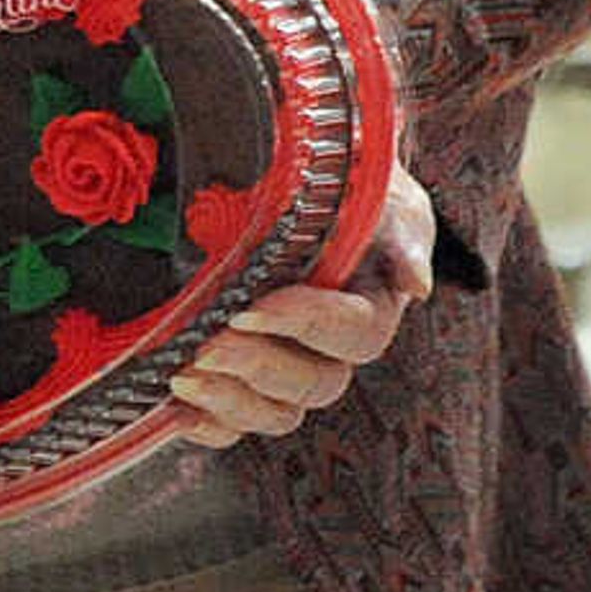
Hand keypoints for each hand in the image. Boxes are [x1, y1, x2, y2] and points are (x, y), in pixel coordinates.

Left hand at [165, 161, 435, 445]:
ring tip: (182, 375)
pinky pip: (234, 424)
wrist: (294, 168)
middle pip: (315, 384)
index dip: (309, 326)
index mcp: (370, 303)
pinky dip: (207, 423)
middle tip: (208, 344)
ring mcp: (286, 364)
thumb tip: (416, 285)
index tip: (253, 307)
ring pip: (278, 412)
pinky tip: (174, 407)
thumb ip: (398, 230)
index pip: (358, 334)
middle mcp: (331, 346)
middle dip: (259, 367)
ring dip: (232, 402)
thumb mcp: (376, 189)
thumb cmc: (338, 177)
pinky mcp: (241, 376)